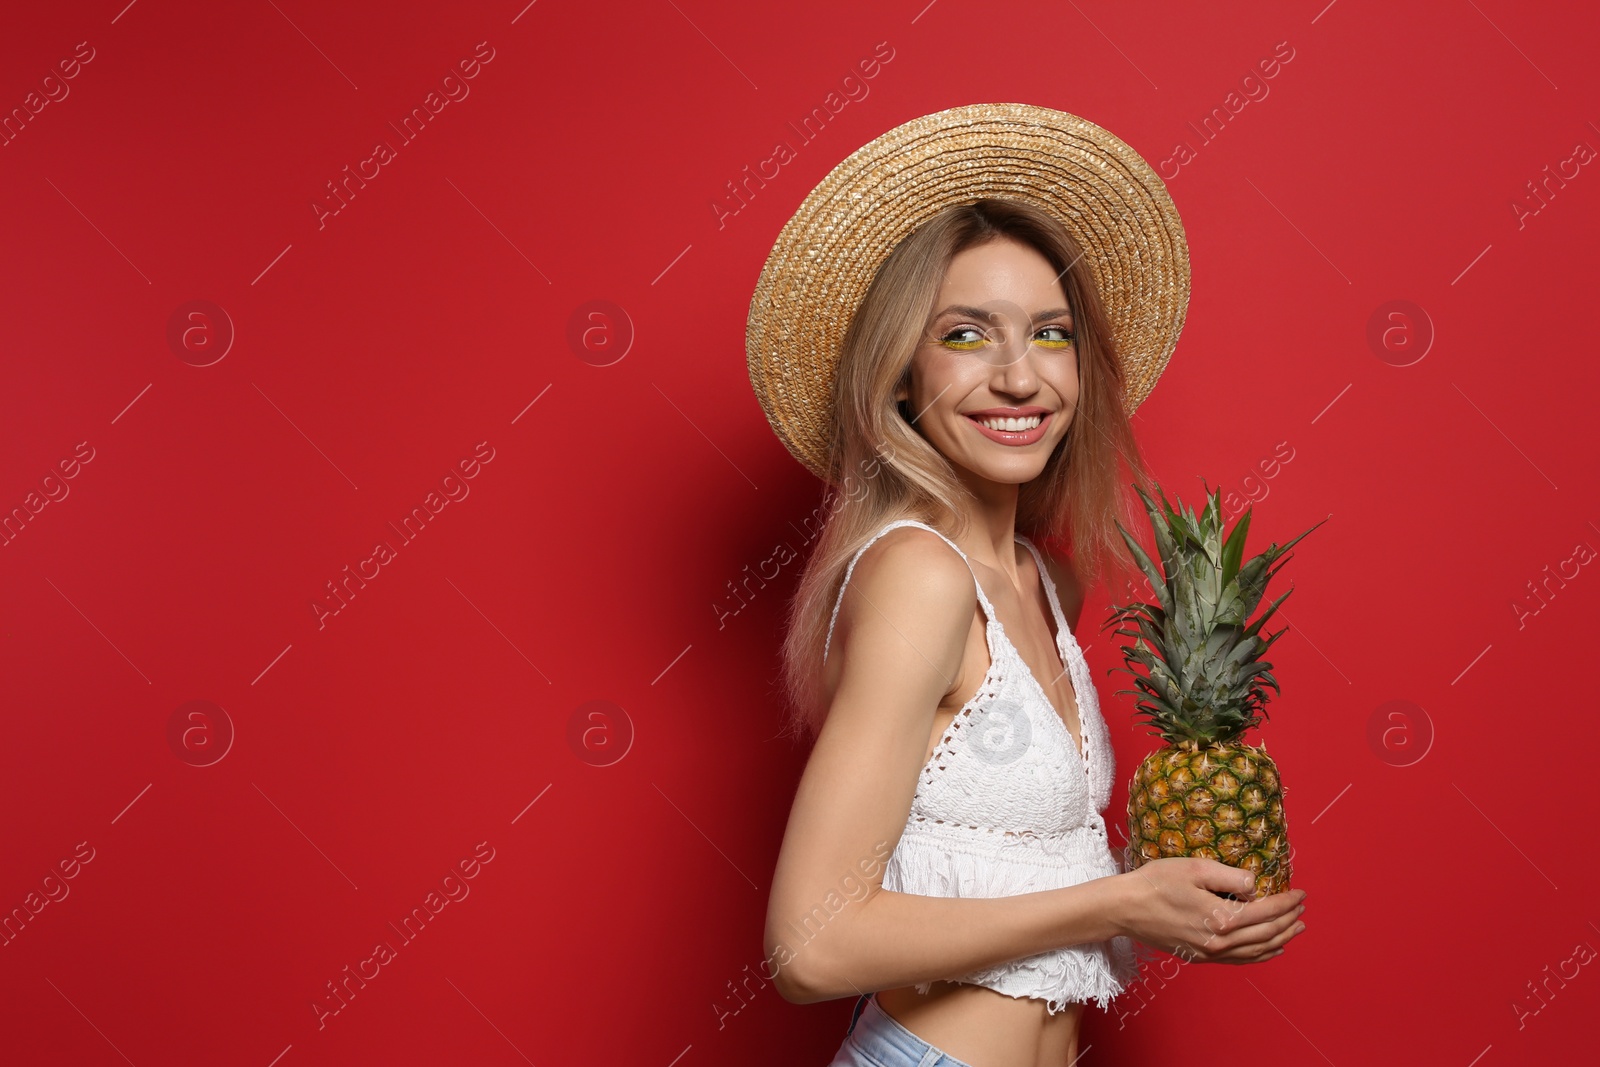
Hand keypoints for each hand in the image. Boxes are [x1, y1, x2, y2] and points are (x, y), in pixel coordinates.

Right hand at [1112, 857, 1305, 964]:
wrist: (1125, 908)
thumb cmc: (1156, 883)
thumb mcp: (1195, 868)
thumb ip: (1230, 877)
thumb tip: (1255, 887)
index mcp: (1222, 917)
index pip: (1266, 911)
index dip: (1287, 902)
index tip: (1301, 893)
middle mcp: (1221, 941)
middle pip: (1267, 933)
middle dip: (1289, 921)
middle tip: (1303, 909)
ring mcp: (1211, 952)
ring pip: (1257, 951)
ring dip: (1282, 940)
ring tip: (1297, 929)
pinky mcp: (1201, 956)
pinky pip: (1241, 960)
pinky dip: (1262, 955)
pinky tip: (1270, 950)